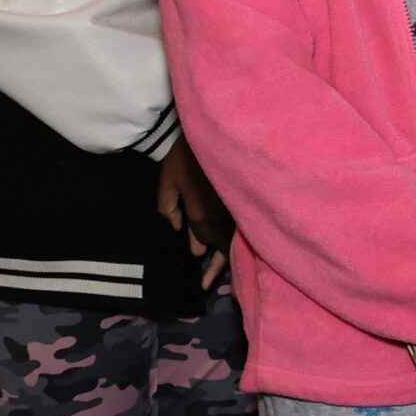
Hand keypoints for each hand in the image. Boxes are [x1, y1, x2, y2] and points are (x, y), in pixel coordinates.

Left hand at [156, 135, 234, 289]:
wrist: (214, 132)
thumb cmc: (186, 155)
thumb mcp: (167, 179)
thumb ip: (166, 207)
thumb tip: (177, 228)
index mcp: (201, 216)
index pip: (202, 244)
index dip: (199, 254)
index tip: (198, 268)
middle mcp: (222, 219)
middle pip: (222, 248)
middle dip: (215, 265)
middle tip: (207, 284)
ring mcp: (239, 212)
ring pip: (237, 241)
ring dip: (230, 257)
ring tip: (225, 271)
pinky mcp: (249, 204)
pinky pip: (247, 229)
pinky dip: (243, 241)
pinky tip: (242, 247)